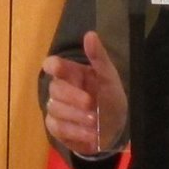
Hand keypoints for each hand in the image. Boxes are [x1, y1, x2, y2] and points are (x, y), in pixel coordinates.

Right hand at [42, 30, 128, 155]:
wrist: (116, 127)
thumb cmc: (110, 97)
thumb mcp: (109, 77)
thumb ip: (99, 57)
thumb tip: (90, 34)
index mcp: (72, 73)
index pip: (53, 65)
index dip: (53, 66)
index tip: (57, 68)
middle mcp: (61, 88)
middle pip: (55, 89)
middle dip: (73, 97)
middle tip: (91, 104)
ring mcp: (56, 108)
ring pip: (55, 109)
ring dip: (77, 116)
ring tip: (95, 121)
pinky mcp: (56, 127)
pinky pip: (57, 128)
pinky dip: (75, 131)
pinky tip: (91, 134)